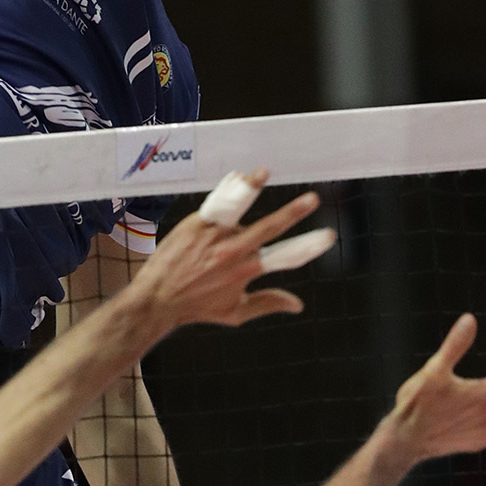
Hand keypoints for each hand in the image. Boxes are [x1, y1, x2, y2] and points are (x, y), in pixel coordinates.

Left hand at [134, 171, 328, 331]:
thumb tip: (298, 304)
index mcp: (246, 271)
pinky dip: (230, 190)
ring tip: (263, 173)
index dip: (309, 247)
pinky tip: (240, 176)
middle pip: (270, 228)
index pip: (286, 257)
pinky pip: (218, 204)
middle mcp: (233, 251)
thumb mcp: (235, 312)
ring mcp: (214, 235)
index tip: (329, 236)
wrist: (157, 298)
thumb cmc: (197, 307)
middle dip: (293, 213)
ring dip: (252, 189)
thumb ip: (268, 303)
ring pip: (239, 208)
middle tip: (313, 199)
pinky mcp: (197, 224)